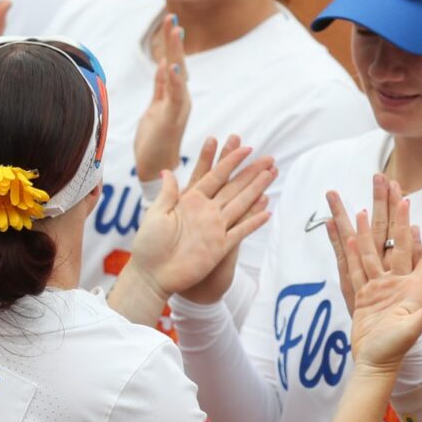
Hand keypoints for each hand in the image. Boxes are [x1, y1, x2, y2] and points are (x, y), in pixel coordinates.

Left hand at [126, 136, 274, 301]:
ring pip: (241, 204)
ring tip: (272, 174)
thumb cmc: (149, 245)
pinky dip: (254, 221)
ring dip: (257, 190)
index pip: (214, 175)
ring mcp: (215, 229)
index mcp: (190, 201)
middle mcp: (206, 212)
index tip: (244, 146)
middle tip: (267, 157)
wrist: (153, 275)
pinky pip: (241, 231)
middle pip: (233, 187)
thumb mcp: (156, 214)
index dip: (229, 161)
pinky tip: (267, 210)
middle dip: (250, 172)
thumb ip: (168, 194)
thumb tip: (168, 171)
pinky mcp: (220, 247)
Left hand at [133, 15, 189, 182]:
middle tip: (171, 17)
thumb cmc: (156, 137)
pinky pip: (174, 95)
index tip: (170, 20)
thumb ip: (161, 86)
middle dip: (174, 40)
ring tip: (175, 31)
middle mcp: (180, 97)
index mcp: (175, 94)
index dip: (171, 42)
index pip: (173, 62)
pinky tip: (171, 65)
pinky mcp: (173, 118)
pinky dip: (174, 80)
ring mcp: (178, 107)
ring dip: (176, 52)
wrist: (156, 165)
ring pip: (178, 74)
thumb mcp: (155, 106)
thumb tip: (164, 64)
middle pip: (178, 63)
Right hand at [325, 174, 421, 380]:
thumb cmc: (395, 351)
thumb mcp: (412, 330)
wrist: (374, 364)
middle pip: (396, 241)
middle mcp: (398, 282)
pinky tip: (345, 231)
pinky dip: (350, 248)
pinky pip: (354, 266)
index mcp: (414, 288)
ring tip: (361, 203)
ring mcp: (379, 286)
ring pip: (371, 248)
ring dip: (367, 225)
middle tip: (393, 188)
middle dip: (394, 214)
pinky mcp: (363, 293)